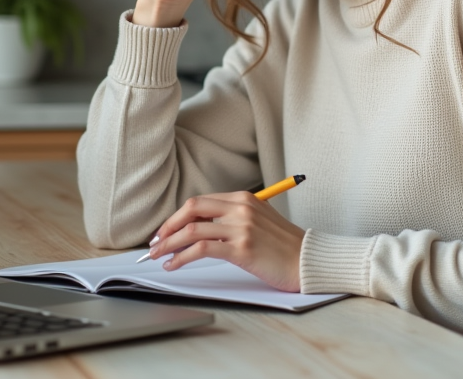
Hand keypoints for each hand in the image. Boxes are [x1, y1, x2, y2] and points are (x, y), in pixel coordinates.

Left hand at [146, 192, 305, 291]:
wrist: (307, 260)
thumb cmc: (283, 245)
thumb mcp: (259, 220)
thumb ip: (233, 217)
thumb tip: (199, 227)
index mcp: (243, 198)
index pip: (200, 202)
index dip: (177, 216)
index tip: (165, 230)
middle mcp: (240, 208)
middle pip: (191, 209)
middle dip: (168, 227)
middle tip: (155, 242)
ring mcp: (241, 227)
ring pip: (192, 229)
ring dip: (169, 244)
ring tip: (158, 256)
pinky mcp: (241, 249)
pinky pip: (201, 249)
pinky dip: (181, 257)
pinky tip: (174, 265)